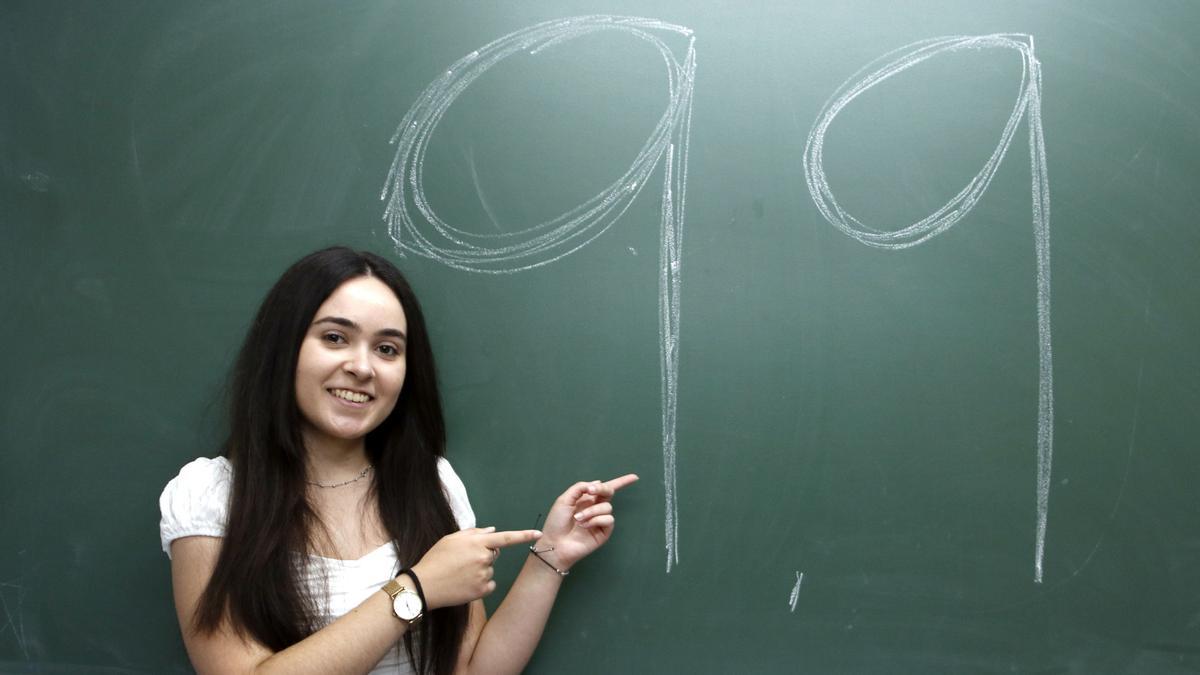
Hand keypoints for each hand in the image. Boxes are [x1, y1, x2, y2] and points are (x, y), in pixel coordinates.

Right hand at [411, 527, 541, 608]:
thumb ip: (474, 533)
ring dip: (479, 571)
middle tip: (463, 560)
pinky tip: (464, 584)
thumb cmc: (435, 559)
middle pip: (494, 554)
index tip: (539, 534)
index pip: (506, 538)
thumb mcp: (451, 539)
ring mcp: (484, 575)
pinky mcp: (482, 590)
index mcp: (477, 542)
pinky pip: (489, 585)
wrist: (424, 585)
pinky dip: (480, 585)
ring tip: (459, 573)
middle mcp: (484, 558)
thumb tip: (493, 530)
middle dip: (484, 555)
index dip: (524, 535)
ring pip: (489, 570)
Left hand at [535, 474, 638, 571]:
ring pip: (607, 507)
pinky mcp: (604, 532)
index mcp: (586, 499)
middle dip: (602, 489)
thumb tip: (597, 482)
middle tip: (591, 491)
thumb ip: (580, 488)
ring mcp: (600, 520)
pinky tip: (584, 526)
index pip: (605, 489)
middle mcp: (595, 508)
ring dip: (591, 511)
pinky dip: (596, 520)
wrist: (555, 543)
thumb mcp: (565, 500)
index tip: (634, 477)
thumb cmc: (556, 522)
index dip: (621, 482)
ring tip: (578, 519)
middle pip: (609, 492)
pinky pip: (608, 519)